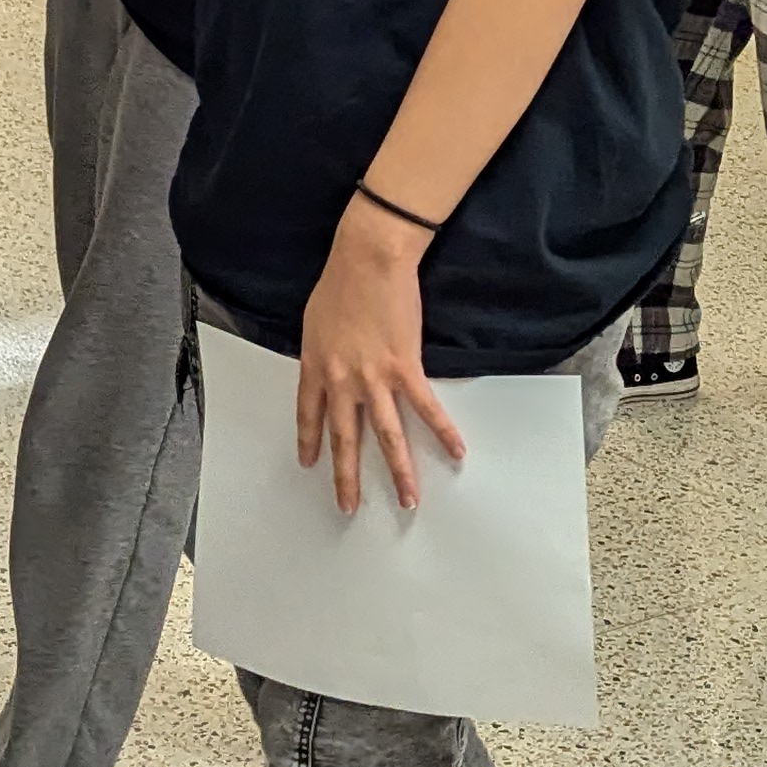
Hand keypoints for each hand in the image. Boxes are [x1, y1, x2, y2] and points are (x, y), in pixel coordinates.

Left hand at [296, 206, 464, 513]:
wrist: (367, 260)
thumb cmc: (340, 281)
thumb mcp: (315, 321)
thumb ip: (320, 350)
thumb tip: (327, 364)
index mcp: (316, 367)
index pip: (309, 415)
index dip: (310, 442)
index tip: (310, 464)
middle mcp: (342, 381)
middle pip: (345, 439)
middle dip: (347, 476)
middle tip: (348, 506)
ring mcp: (374, 378)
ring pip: (387, 436)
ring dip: (399, 472)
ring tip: (409, 500)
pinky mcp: (405, 368)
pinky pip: (426, 408)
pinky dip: (443, 431)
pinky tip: (457, 451)